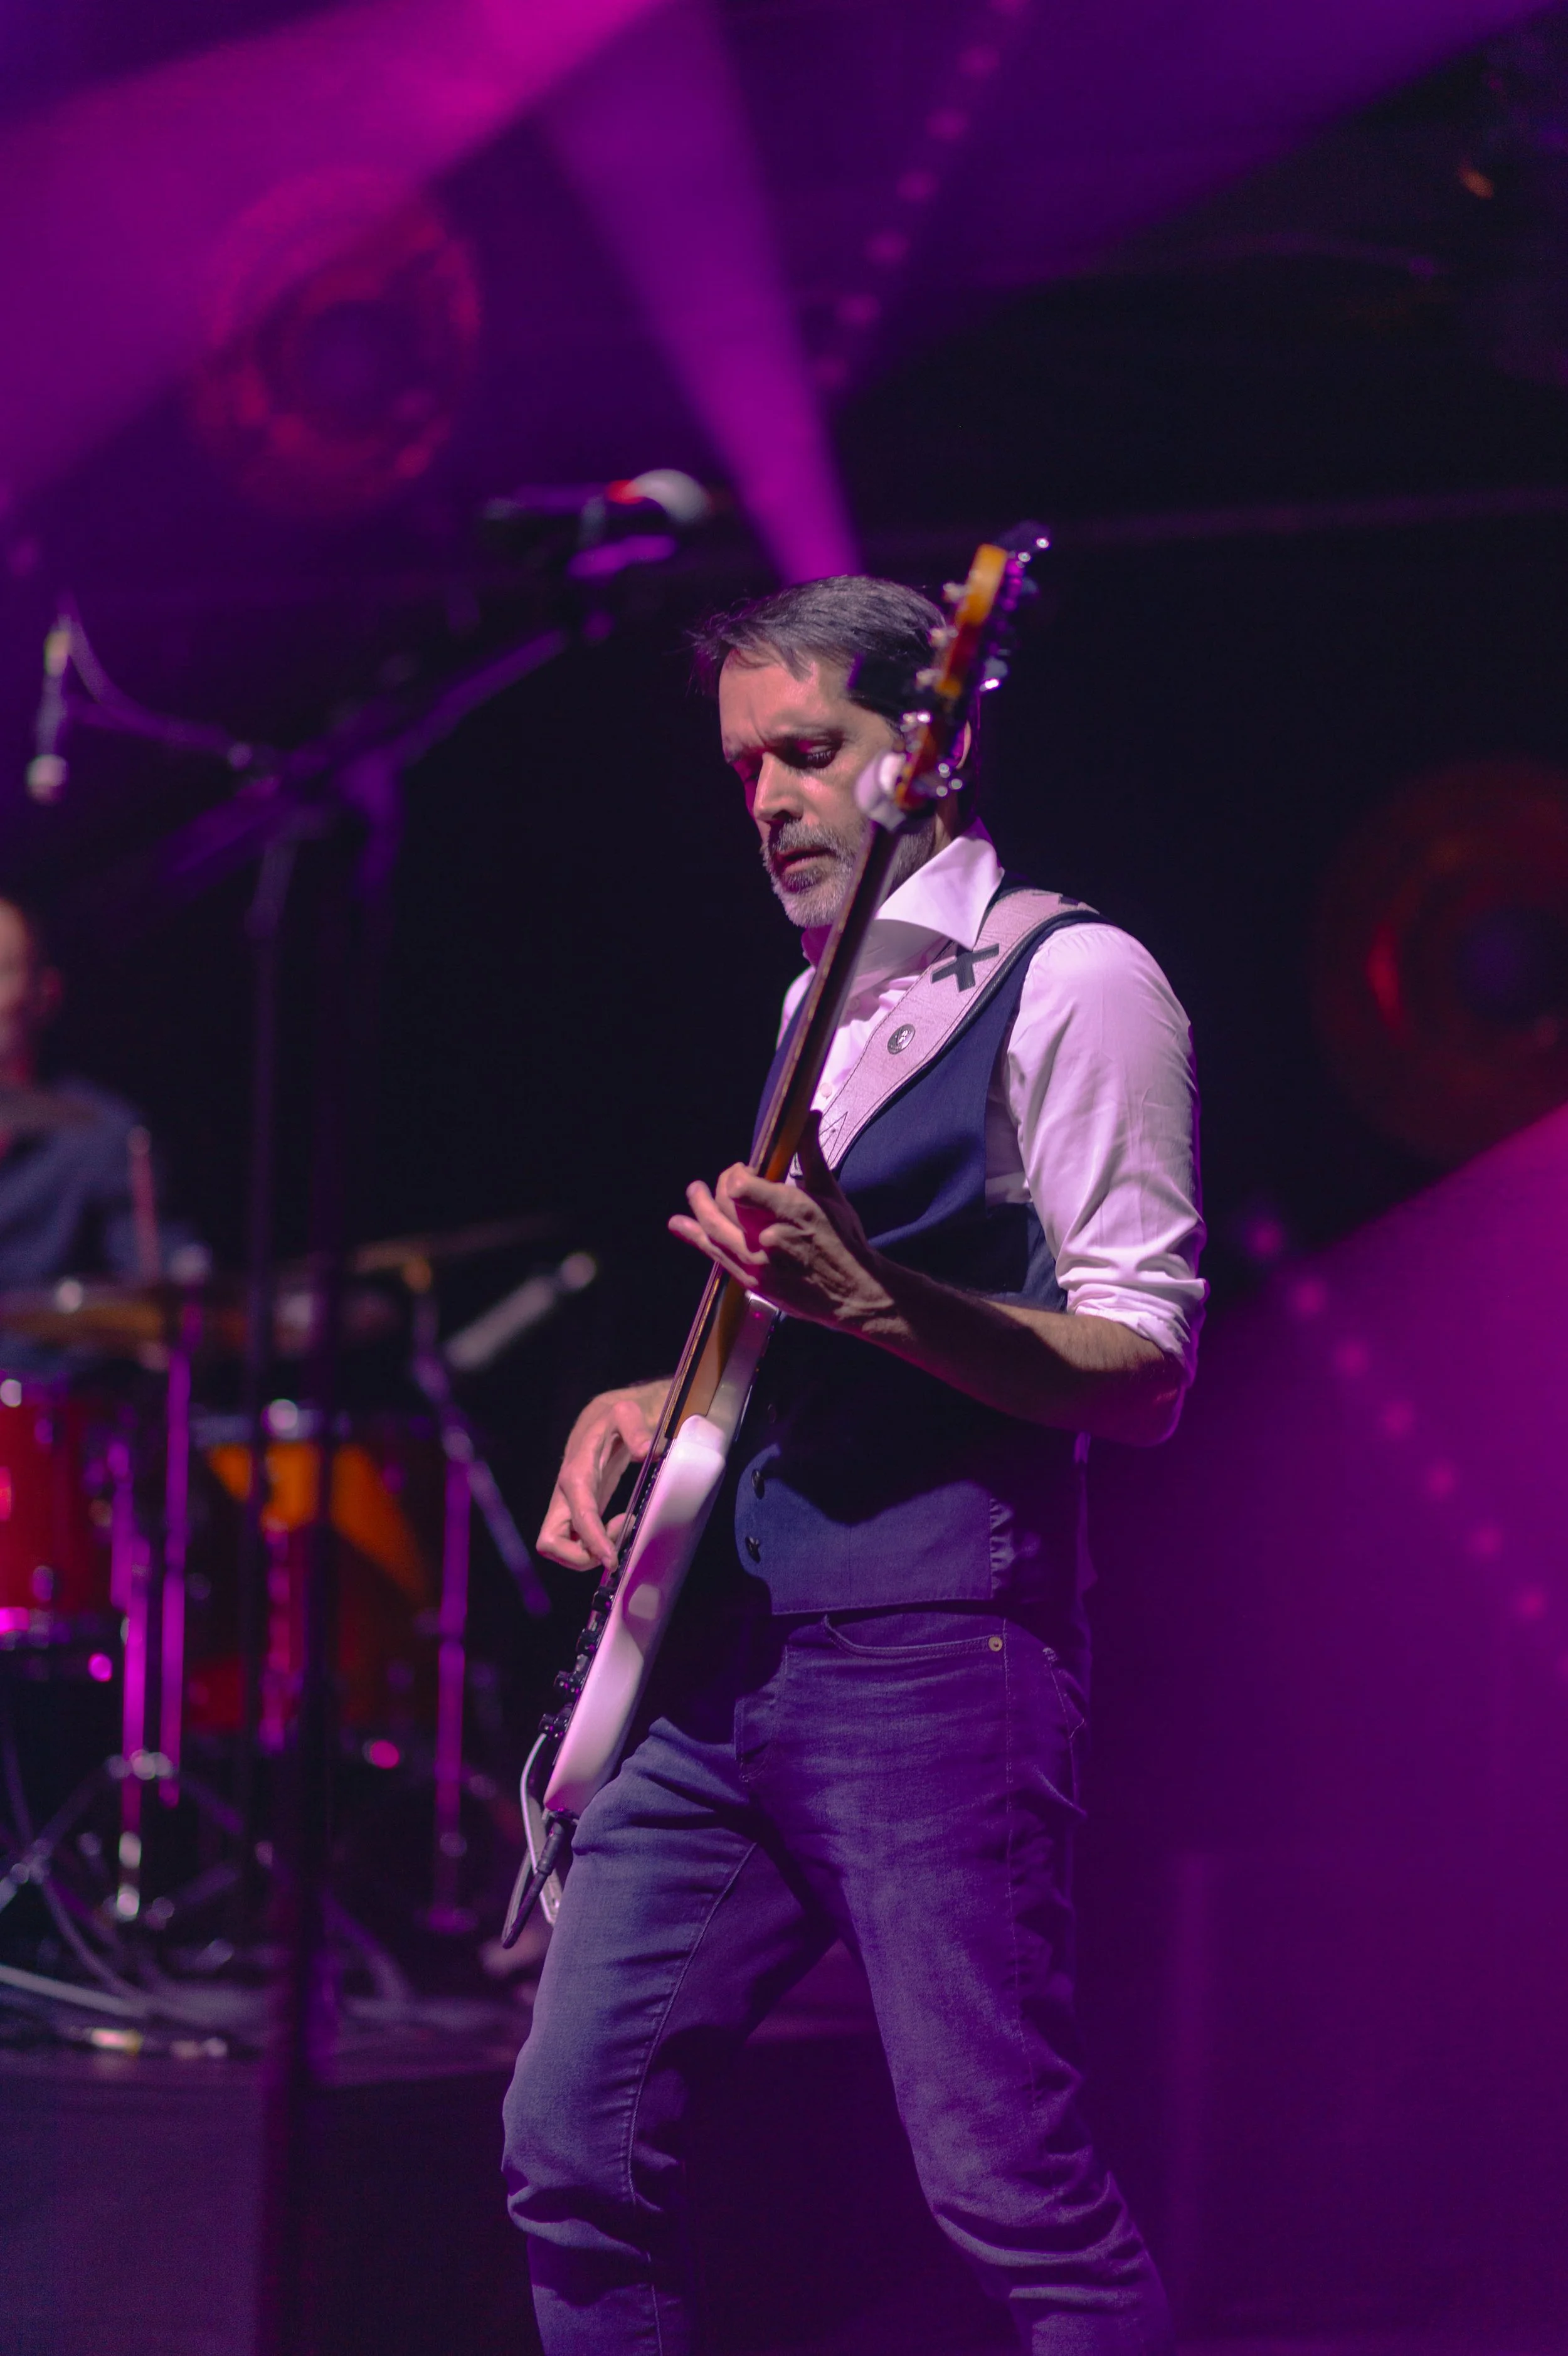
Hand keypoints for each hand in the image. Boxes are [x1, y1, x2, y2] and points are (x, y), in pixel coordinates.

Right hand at [537, 1380, 667, 1571]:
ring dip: (587, 1553)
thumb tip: (647, 1450)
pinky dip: (592, 1546)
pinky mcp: (576, 1513)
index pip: (578, 1515)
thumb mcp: (625, 1413)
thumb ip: (635, 1428)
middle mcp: (565, 1496)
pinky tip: (615, 1528)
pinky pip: (574, 1541)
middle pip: (550, 1542)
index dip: (591, 1540)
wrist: (598, 1421)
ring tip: (618, 1531)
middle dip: (579, 1557)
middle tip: (613, 1547)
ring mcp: (568, 1507)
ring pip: (559, 1547)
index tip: (610, 1559)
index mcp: (576, 1474)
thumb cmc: (611, 1419)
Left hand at [668, 1112, 893, 1331]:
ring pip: (715, 1231)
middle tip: (725, 1180)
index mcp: (795, 1210)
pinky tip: (680, 1225)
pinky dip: (696, 1237)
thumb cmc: (844, 1240)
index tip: (744, 1169)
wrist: (853, 1293)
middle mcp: (772, 1237)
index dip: (736, 1173)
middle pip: (726, 1205)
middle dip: (721, 1186)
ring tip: (693, 1190)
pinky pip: (716, 1255)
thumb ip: (810, 1154)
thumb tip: (807, 1116)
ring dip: (698, 1209)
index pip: (743, 1187)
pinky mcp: (752, 1282)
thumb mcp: (830, 1194)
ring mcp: (759, 1263)